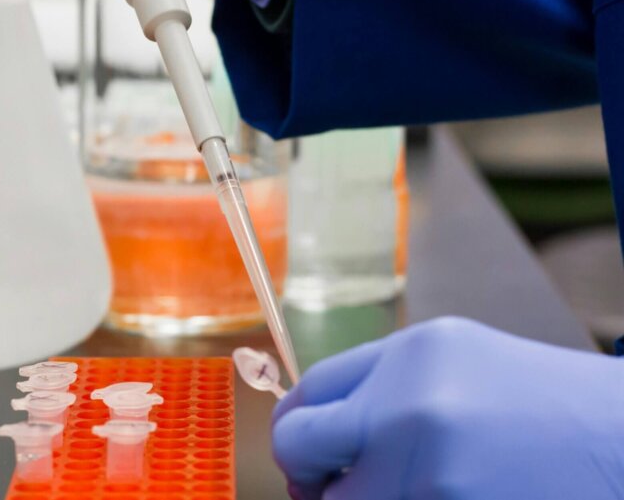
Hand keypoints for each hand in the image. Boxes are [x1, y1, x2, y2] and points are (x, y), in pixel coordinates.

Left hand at [272, 317, 623, 499]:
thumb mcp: (460, 362)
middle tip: (328, 490)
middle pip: (299, 449)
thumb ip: (385, 384)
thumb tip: (316, 425)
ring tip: (406, 493)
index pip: (307, 393)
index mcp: (409, 356)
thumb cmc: (547, 405)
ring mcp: (429, 474)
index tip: (304, 453)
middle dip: (305, 476)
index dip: (296, 428)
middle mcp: (408, 409)